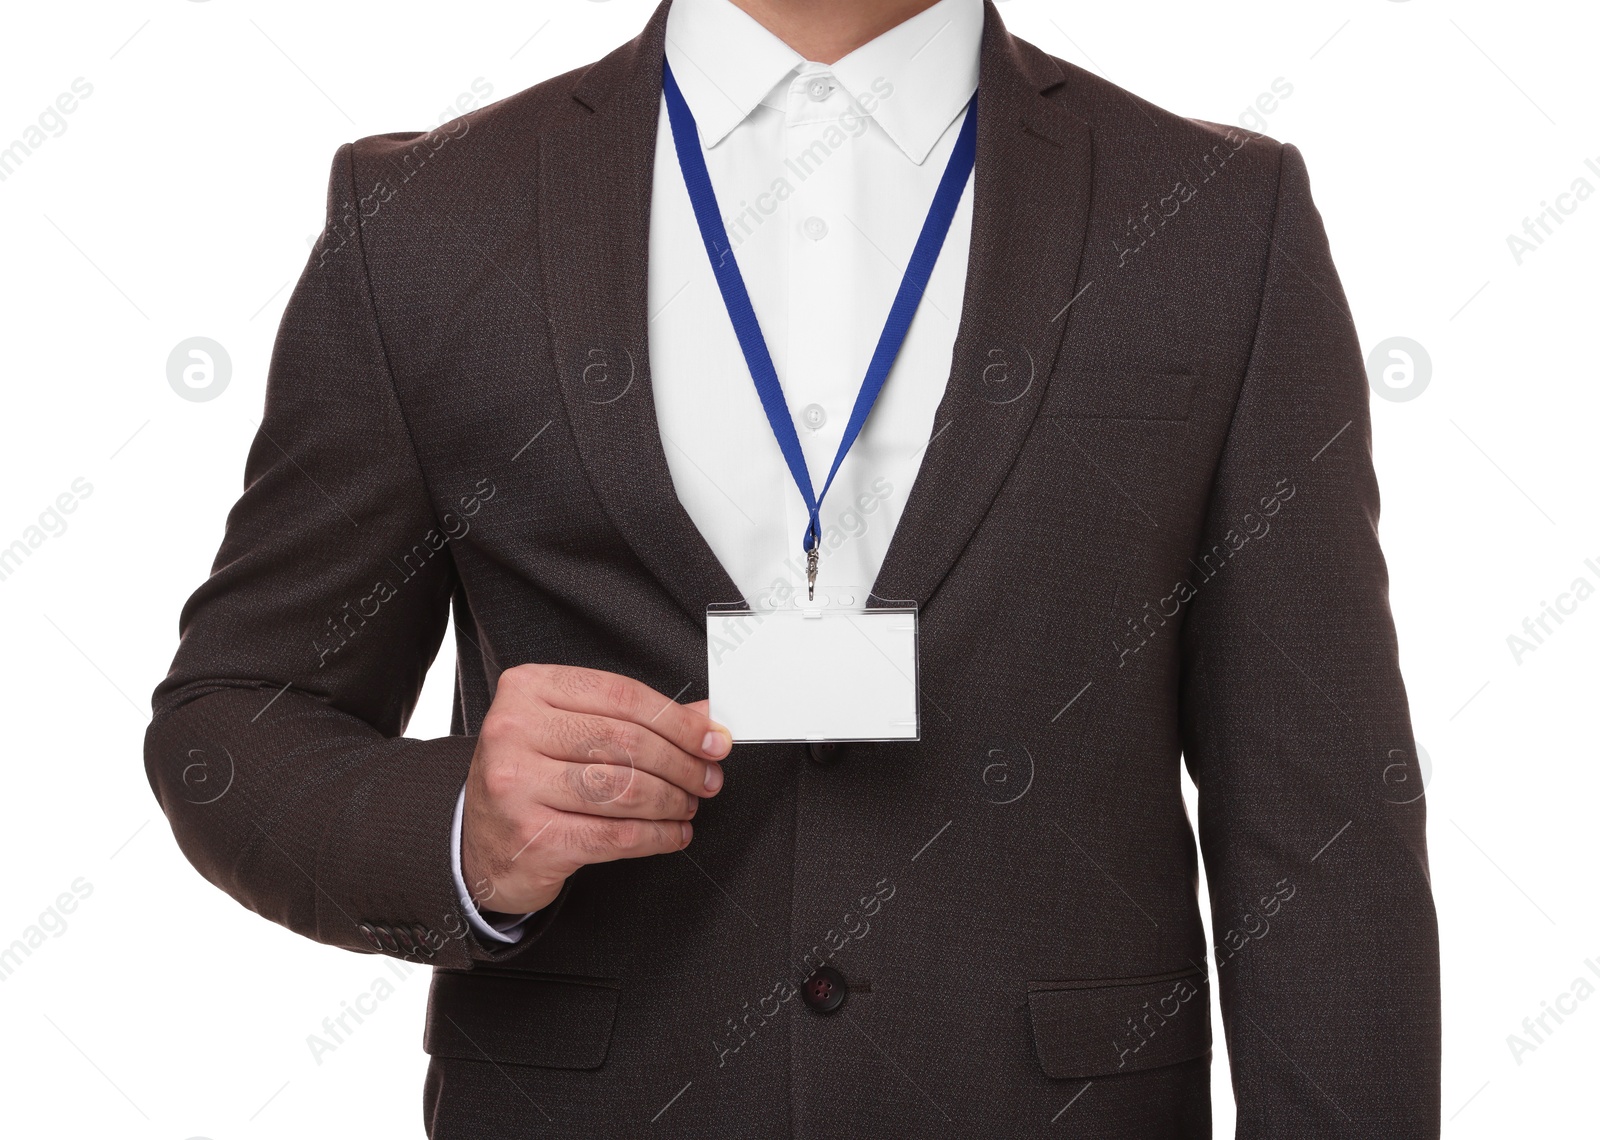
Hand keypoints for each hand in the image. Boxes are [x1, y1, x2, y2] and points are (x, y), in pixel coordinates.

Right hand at [460, 664, 731, 916]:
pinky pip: (615, 836)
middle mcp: (514, 732)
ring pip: (624, 789)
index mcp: (526, 689)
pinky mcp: (532, 836)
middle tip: (708, 777)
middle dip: (682, 762)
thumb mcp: (569, 730)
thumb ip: (631, 718)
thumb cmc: (530, 776)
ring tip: (688, 804)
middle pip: (625, 741)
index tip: (712, 738)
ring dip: (672, 800)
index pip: (621, 696)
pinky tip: (672, 834)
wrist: (479, 842)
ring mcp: (517, 786)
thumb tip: (704, 718)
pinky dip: (657, 836)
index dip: (678, 720)